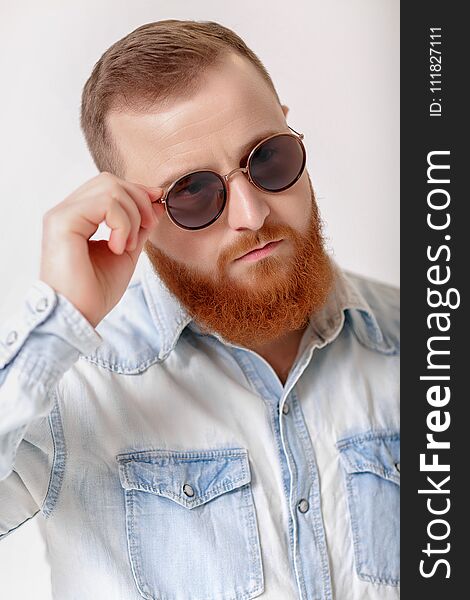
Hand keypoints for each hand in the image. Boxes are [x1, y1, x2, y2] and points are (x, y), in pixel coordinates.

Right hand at [39, 172, 162, 327]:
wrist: (77, 316)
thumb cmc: (95, 291)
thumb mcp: (126, 252)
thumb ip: (138, 227)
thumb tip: (156, 203)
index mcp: (79, 217)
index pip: (109, 186)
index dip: (137, 191)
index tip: (158, 203)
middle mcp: (67, 211)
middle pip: (110, 181)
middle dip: (138, 201)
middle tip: (146, 228)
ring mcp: (62, 214)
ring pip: (110, 188)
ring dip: (131, 216)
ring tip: (126, 245)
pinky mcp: (62, 221)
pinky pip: (105, 203)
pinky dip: (121, 223)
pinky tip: (117, 247)